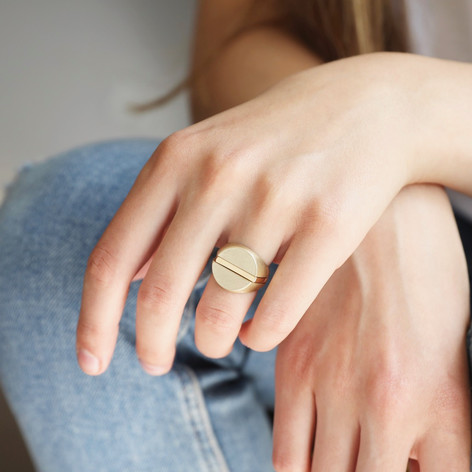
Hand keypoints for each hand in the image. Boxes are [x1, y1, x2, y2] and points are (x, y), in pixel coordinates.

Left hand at [77, 52, 449, 374]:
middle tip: (154, 364)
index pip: (112, 257)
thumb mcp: (207, 153)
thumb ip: (162, 211)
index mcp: (176, 159)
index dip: (93, 320)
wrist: (366, 107)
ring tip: (215, 340)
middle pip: (159, 294)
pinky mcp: (329, 225)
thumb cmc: (277, 140)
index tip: (92, 363)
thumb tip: (126, 278)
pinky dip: (258, 338)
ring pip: (218, 312)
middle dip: (150, 346)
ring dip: (210, 342)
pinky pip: (274, 316)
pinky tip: (257, 330)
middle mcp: (219, 176)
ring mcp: (275, 199)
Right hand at [273, 184, 470, 470]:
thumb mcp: (452, 342)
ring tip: (338, 465)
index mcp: (441, 399)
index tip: (407, 468)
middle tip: (370, 463)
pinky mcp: (290, 362)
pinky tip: (310, 448)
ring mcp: (329, 383)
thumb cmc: (424, 268)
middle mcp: (382, 403)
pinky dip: (296, 464)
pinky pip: (284, 448)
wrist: (376, 207)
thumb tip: (408, 461)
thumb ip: (436, 418)